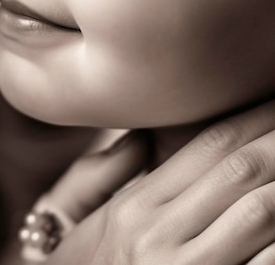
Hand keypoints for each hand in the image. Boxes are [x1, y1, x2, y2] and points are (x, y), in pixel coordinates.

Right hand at [30, 101, 274, 263]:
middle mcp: (160, 233)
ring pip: (260, 212)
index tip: (270, 96)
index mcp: (135, 205)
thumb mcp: (87, 219)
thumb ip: (107, 172)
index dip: (249, 118)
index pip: (207, 146)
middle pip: (239, 171)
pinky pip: (265, 263)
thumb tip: (141, 135)